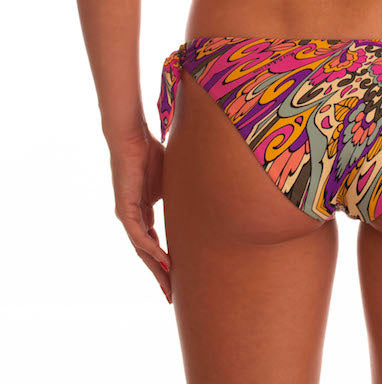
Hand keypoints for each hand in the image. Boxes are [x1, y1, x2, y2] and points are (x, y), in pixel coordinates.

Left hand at [109, 126, 171, 302]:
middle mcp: (133, 218)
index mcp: (143, 212)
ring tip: (170, 287)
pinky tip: (164, 261)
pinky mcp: (124, 209)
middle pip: (147, 253)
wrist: (132, 137)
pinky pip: (139, 236)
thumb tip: (204, 196)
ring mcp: (127, 215)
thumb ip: (180, 194)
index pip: (153, 244)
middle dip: (160, 275)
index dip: (165, 263)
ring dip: (157, 269)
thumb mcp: (171, 180)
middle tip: (172, 297)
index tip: (178, 278)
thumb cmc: (150, 151)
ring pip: (143, 250)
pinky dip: (152, 250)